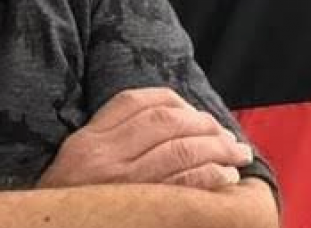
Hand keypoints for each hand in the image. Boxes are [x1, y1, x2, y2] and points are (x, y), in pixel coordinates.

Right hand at [37, 87, 252, 189]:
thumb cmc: (72, 203)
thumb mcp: (77, 163)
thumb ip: (109, 141)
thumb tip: (163, 123)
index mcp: (87, 140)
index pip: (133, 101)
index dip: (173, 102)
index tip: (195, 113)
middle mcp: (102, 156)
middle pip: (164, 121)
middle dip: (205, 124)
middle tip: (228, 135)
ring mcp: (122, 183)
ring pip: (180, 149)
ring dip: (218, 149)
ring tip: (237, 153)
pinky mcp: (143, 209)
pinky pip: (185, 184)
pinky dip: (212, 176)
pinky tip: (226, 177)